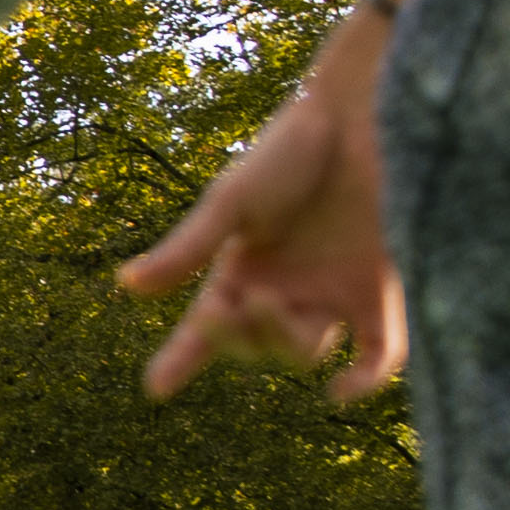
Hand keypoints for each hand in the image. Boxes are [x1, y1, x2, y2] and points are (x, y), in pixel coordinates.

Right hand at [119, 51, 407, 402]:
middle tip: (241, 300)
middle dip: (240, 335)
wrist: (363, 115)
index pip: (206, 327)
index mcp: (243, 267)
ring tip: (277, 300)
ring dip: (284, 340)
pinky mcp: (382, 289)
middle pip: (256, 345)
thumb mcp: (230, 201)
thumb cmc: (291, 148)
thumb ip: (186, 249)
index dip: (181, 359)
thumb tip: (127, 286)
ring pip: (304, 353)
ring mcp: (335, 291)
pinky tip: (339, 393)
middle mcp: (288, 286)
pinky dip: (363, 383)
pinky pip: (378, 356)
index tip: (156, 388)